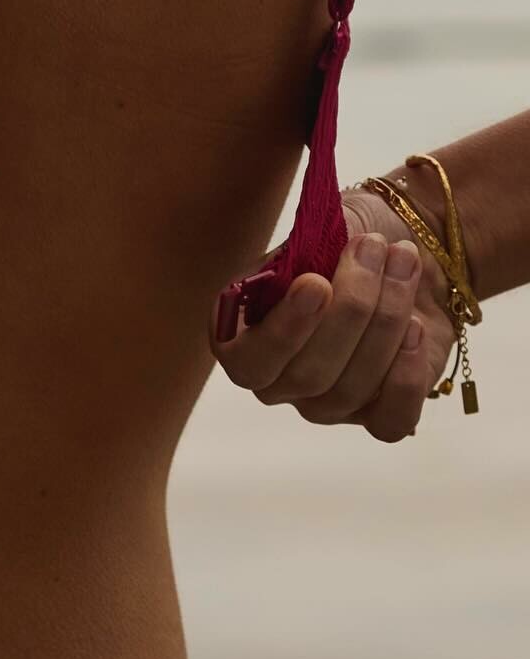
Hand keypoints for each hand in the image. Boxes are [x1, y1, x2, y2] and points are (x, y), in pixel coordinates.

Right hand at [210, 190, 457, 441]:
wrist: (397, 254)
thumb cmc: (344, 242)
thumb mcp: (312, 235)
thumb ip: (298, 256)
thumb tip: (304, 270)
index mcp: (242, 340)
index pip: (249, 362)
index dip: (284, 331)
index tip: (317, 283)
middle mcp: (279, 383)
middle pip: (308, 375)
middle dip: (351, 307)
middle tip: (374, 247)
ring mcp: (329, 404)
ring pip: (351, 390)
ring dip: (386, 321)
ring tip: (404, 263)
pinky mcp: (379, 414)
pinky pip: (389, 423)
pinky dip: (405, 379)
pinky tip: (416, 329)